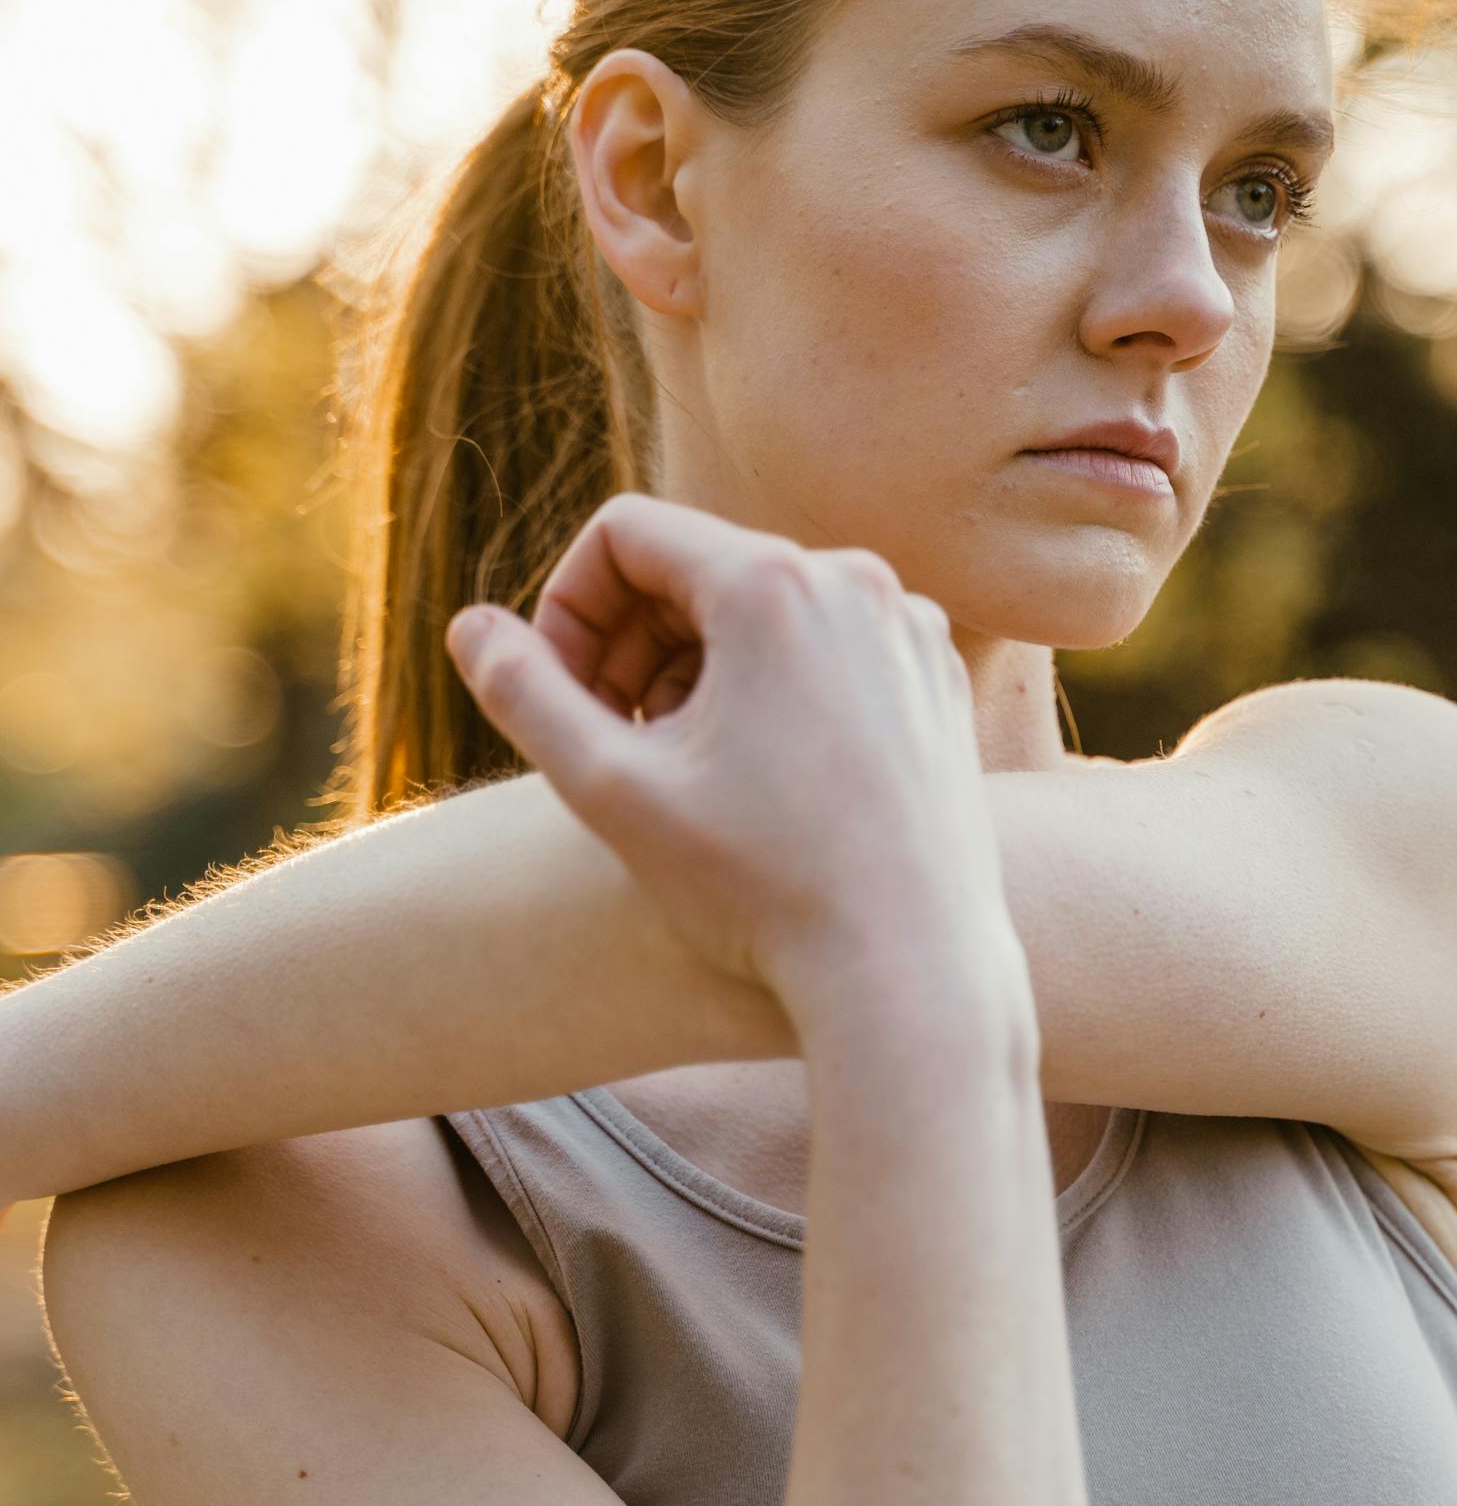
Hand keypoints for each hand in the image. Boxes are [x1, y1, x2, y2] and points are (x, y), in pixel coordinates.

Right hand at [445, 496, 1017, 1017]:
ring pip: (767, 608)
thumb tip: (469, 627)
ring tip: (681, 763)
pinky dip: (776, 686)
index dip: (567, 607)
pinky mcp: (938, 678)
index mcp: (772, 584)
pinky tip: (760, 776)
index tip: (559, 693)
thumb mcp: (611, 790)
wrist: (909, 972)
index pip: (626, 534)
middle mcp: (856, 580)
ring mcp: (909, 628)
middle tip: (609, 738)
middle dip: (632, 641)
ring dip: (700, 668)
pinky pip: (832, 645)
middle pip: (699, 565)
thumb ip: (525, 695)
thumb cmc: (760, 889)